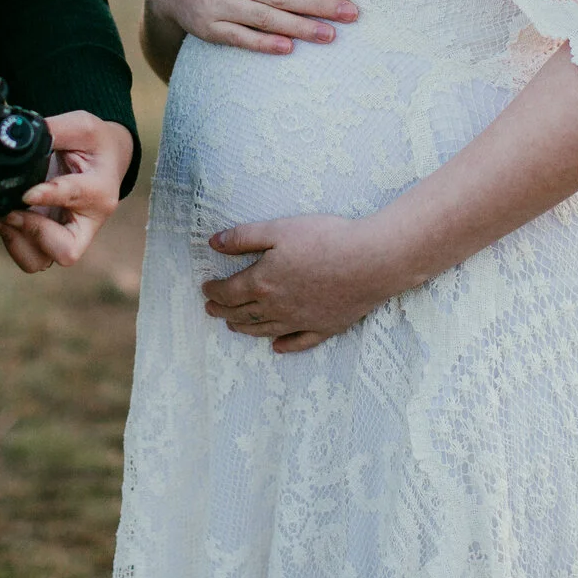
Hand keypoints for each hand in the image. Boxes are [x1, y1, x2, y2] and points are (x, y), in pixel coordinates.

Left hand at [0, 111, 135, 274]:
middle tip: (10, 210)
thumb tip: (14, 134)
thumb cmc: (95, 144)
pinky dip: (11, 240)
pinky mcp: (50, 238)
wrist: (105, 159)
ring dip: (17, 240)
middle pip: (64, 250)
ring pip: (41, 260)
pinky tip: (2, 217)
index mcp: (99, 190)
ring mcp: (68, 234)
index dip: (49, 197)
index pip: (74, 198)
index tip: (27, 194)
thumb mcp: (81, 126)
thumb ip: (52, 131)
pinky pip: (29, 255)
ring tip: (2, 214)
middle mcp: (87, 221)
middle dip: (33, 232)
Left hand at [200, 215, 412, 353]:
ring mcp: (301, 321)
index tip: (206, 290)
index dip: (214, 291)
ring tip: (234, 328)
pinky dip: (285, 346)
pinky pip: (299, 342)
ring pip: (265, 330)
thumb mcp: (279, 229)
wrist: (371, 261)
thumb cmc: (325, 239)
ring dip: (245, 329)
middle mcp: (277, 308)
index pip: (228, 292)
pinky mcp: (325, 327)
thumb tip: (213, 242)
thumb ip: (244, 237)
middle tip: (212, 311)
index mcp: (262, 282)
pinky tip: (277, 348)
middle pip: (242, 314)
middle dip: (223, 312)